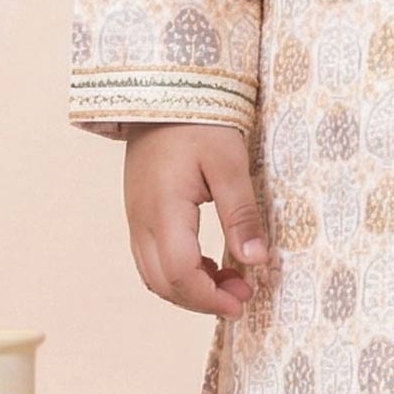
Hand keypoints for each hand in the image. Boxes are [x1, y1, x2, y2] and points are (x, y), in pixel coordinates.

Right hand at [122, 123, 269, 315]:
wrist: (161, 92)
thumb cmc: (198, 121)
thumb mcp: (229, 163)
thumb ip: (241, 213)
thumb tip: (257, 261)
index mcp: (163, 210)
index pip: (180, 273)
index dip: (211, 297)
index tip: (243, 300)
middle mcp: (142, 220)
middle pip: (163, 283)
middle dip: (203, 300)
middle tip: (243, 295)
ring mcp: (136, 217)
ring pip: (154, 276)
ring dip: (190, 290)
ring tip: (230, 282)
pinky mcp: (139, 212)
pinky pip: (151, 259)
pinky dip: (179, 273)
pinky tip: (210, 265)